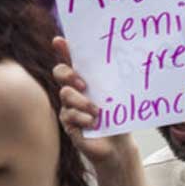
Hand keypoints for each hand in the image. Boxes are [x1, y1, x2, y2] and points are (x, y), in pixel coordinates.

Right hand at [52, 36, 137, 170]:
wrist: (118, 144)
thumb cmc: (118, 116)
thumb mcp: (118, 95)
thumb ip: (114, 80)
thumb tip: (126, 57)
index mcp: (86, 79)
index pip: (72, 59)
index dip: (63, 49)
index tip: (58, 41)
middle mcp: (74, 89)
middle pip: (60, 72)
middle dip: (68, 74)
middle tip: (83, 84)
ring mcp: (69, 105)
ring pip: (65, 94)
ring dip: (82, 102)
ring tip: (97, 112)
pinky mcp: (68, 122)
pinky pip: (68, 114)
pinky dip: (83, 118)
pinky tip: (93, 123)